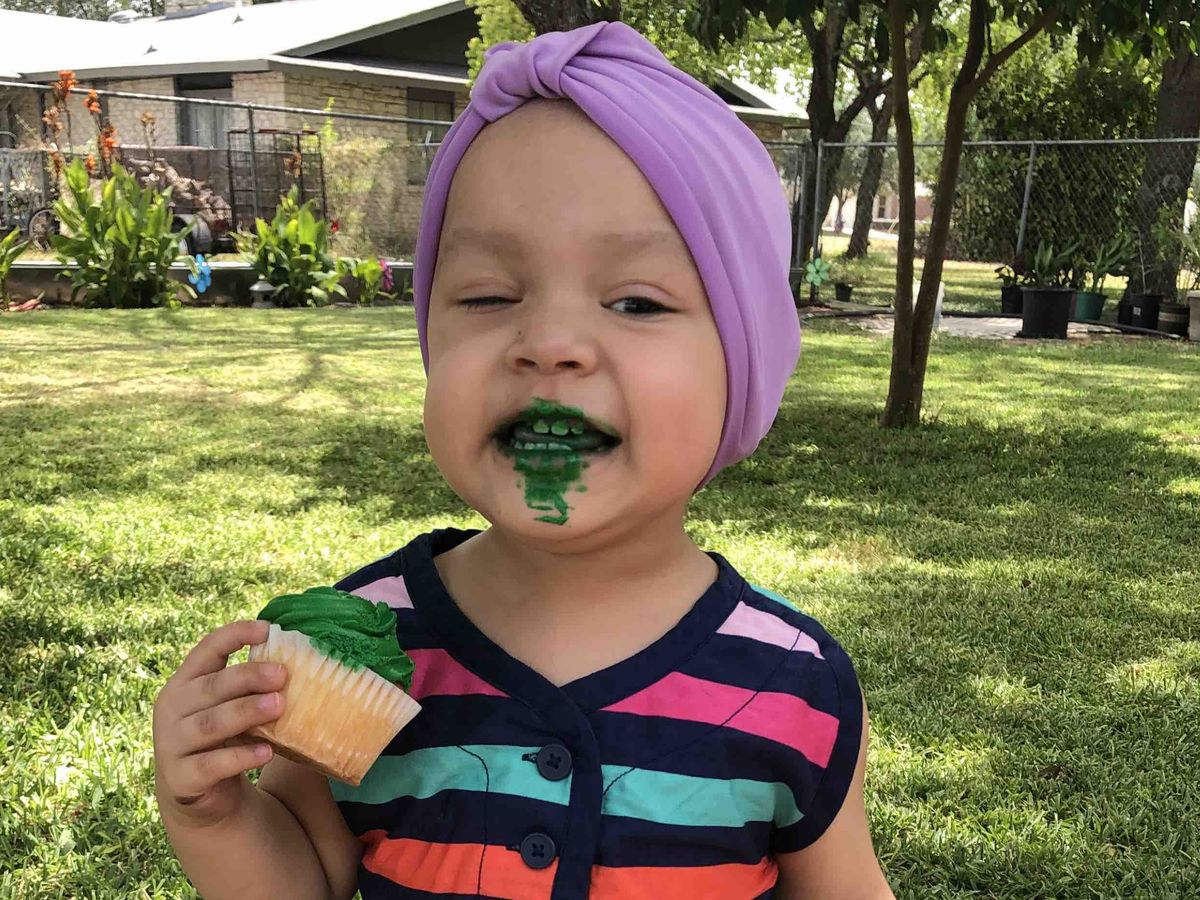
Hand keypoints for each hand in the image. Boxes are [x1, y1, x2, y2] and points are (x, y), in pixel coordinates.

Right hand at [153, 620, 287, 826]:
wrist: (199, 796)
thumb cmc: (222, 739)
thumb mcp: (229, 707)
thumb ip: (248, 688)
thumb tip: (299, 663)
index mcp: (185, 683)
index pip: (206, 650)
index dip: (234, 635)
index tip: (267, 629)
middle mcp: (172, 710)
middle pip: (212, 686)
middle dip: (248, 677)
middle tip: (282, 674)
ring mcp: (172, 745)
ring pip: (211, 724)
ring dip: (246, 712)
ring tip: (278, 706)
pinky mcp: (181, 778)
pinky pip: (213, 765)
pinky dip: (241, 757)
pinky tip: (267, 752)